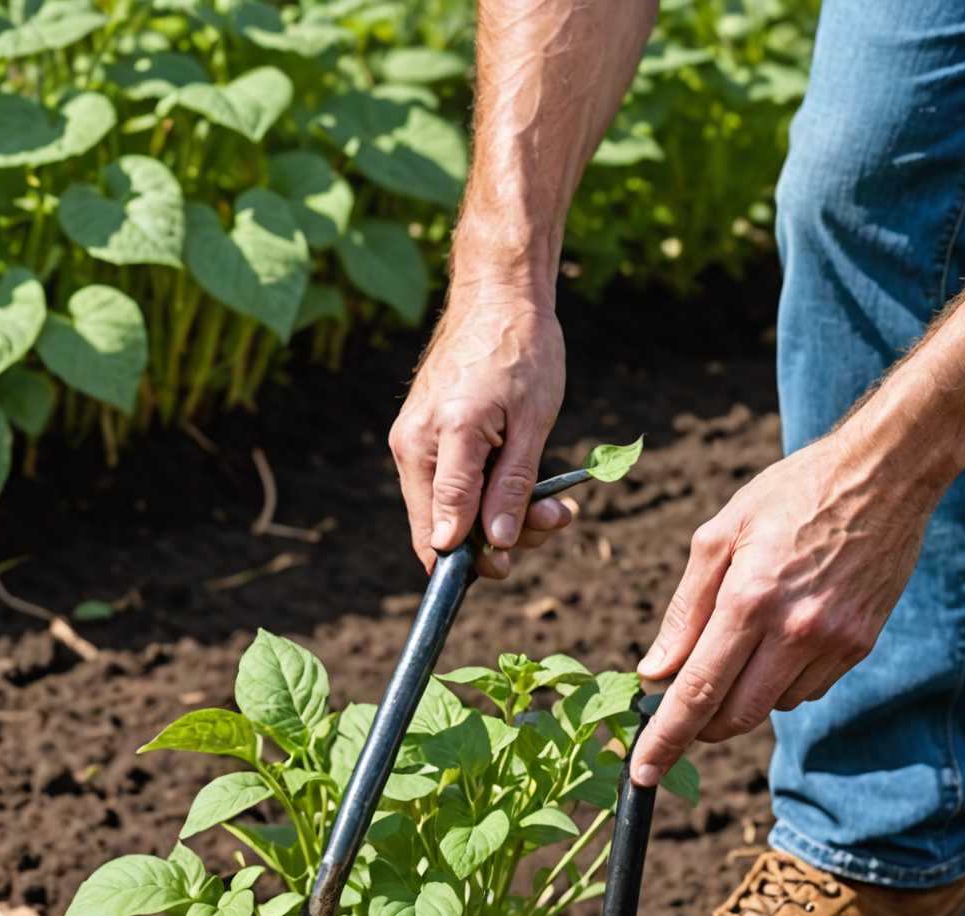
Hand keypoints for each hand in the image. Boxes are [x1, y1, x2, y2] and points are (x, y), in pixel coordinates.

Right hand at [389, 291, 570, 578]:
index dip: (474, 559)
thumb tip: (494, 545)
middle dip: (496, 540)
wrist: (496, 297)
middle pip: (440, 528)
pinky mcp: (418, 438)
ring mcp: (411, 441)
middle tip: (553, 522)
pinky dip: (482, 496)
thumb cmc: (522, 351)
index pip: (444, 526)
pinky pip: (446, 487)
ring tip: (552, 505)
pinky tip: (524, 486)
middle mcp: (414, 443)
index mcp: (445, 436)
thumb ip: (511, 487)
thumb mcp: (533, 423)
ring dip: (497, 520)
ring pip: (445, 512)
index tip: (507, 567)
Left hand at [628, 431, 935, 786]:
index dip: (665, 739)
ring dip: (742, 697)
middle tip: (679, 711)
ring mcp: (833, 643)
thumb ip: (684, 610)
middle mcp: (795, 630)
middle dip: (699, 727)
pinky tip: (781, 639)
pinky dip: (780, 681)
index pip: (696, 691)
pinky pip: (807, 690)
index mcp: (749, 599)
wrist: (884, 475)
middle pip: (733, 717)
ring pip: (770, 707)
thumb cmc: (791, 494)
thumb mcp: (720, 535)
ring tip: (742, 643)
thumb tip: (655, 671)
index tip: (641, 772)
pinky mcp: (859, 645)